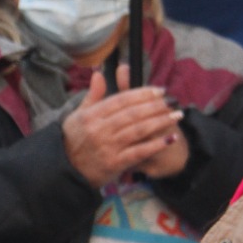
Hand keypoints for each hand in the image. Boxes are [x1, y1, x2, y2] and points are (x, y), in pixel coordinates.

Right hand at [62, 64, 185, 186]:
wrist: (66, 170)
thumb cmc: (74, 140)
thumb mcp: (77, 115)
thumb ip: (92, 95)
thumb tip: (99, 73)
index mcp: (91, 116)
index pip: (121, 100)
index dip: (143, 94)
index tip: (159, 90)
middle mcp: (99, 129)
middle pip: (133, 113)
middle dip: (156, 106)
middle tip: (172, 101)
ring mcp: (108, 147)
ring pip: (139, 130)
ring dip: (160, 121)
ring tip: (176, 115)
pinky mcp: (115, 163)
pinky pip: (139, 152)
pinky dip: (156, 145)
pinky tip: (170, 139)